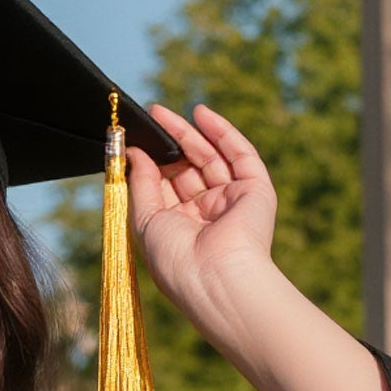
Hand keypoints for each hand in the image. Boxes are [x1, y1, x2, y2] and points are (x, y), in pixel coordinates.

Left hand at [125, 100, 279, 338]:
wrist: (215, 277)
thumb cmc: (175, 259)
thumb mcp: (145, 220)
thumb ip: (140, 184)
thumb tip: (134, 153)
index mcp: (181, 229)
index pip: (166, 188)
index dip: (152, 164)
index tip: (135, 141)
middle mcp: (207, 215)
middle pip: (188, 169)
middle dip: (170, 143)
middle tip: (151, 117)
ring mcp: (232, 201)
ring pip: (211, 158)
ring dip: (190, 133)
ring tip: (163, 113)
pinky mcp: (255, 190)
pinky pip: (240, 154)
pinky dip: (221, 132)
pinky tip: (201, 114)